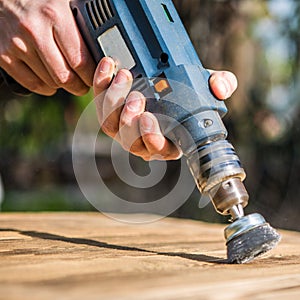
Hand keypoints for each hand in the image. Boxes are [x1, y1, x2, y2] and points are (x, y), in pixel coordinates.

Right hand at [0, 0, 95, 95]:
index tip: (96, 78)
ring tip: (68, 78)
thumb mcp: (64, 2)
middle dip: (79, 86)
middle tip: (84, 85)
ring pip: (50, 82)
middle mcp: (34, 31)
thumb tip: (103, 46)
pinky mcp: (3, 55)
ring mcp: (16, 45)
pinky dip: (46, 87)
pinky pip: (32, 84)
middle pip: (65, 77)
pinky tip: (51, 81)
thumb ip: (82, 22)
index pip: (80, 60)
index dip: (91, 76)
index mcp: (54, 14)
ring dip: (63, 85)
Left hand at [94, 57, 237, 160]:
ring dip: (114, 102)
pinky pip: (99, 104)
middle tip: (138, 97)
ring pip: (110, 125)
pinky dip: (101, 84)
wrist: (163, 83)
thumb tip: (221, 88)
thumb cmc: (184, 96)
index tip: (149, 118)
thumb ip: (219, 86)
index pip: (158, 150)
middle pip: (129, 140)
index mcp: (167, 141)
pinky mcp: (109, 112)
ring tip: (124, 77)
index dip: (151, 139)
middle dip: (129, 121)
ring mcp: (123, 128)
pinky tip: (109, 66)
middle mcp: (142, 139)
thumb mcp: (205, 88)